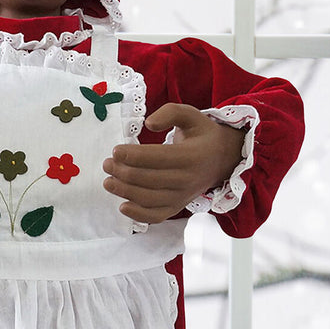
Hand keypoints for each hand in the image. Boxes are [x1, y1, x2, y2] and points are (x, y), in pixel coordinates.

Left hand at [101, 103, 244, 223]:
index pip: (157, 158)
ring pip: (149, 199)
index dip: (132, 156)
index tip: (115, 151)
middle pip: (149, 179)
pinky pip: (157, 216)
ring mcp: (183, 196)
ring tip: (108, 182)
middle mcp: (187, 179)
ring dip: (125, 192)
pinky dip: (139, 215)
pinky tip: (123, 206)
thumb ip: (170, 112)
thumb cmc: (201, 135)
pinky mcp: (178, 206)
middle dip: (123, 173)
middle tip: (107, 164)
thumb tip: (149, 124)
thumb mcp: (190, 115)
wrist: (222, 159)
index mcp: (191, 156)